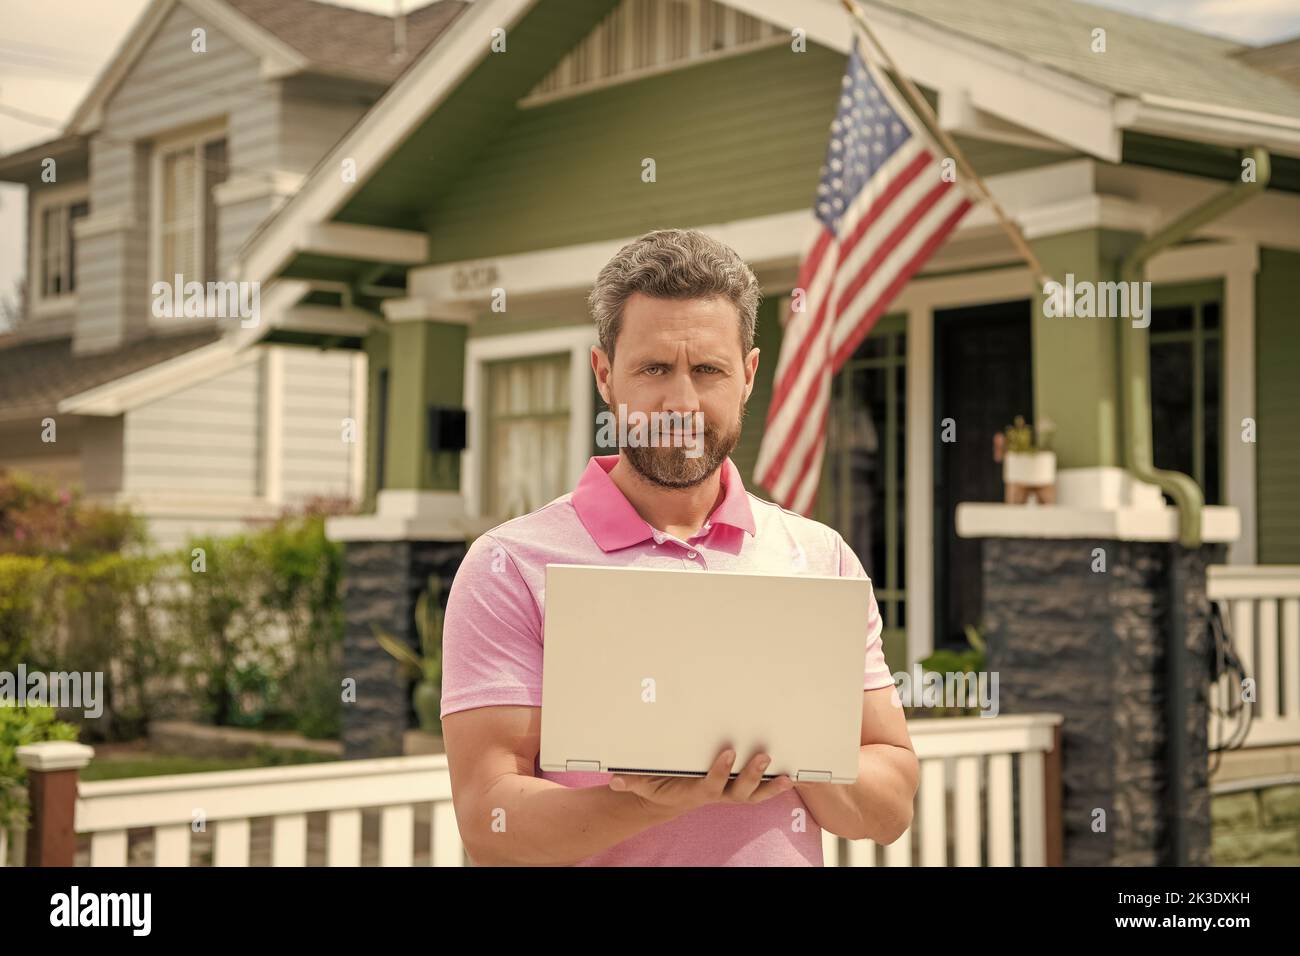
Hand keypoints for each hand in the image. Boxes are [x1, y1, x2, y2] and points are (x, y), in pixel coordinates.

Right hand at [608, 748, 794, 819]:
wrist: (672, 797)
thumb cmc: (660, 786)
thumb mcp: (644, 783)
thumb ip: (631, 780)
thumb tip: (614, 778)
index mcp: (697, 791)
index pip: (711, 784)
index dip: (720, 771)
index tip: (728, 751)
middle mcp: (718, 794)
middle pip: (739, 790)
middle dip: (752, 774)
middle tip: (763, 755)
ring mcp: (731, 792)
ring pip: (755, 793)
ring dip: (770, 784)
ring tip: (785, 772)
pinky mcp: (739, 788)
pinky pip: (762, 789)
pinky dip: (777, 785)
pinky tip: (793, 775)